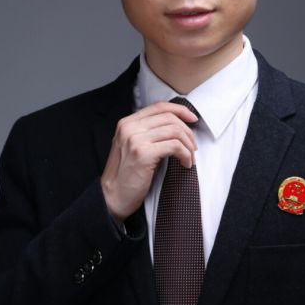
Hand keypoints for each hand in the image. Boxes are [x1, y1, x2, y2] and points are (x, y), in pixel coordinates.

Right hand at [100, 101, 197, 222]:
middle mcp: (129, 128)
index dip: (180, 110)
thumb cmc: (126, 175)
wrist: (112, 197)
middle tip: (193, 146)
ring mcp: (135, 140)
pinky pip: (175, 146)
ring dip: (188, 145)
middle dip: (188, 131)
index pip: (159, 107)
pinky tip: (186, 164)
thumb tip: (177, 126)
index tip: (192, 118)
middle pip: (169, 118)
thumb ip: (148, 133)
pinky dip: (185, 155)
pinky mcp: (143, 154)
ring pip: (175, 131)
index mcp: (127, 123)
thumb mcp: (134, 147)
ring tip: (190, 157)